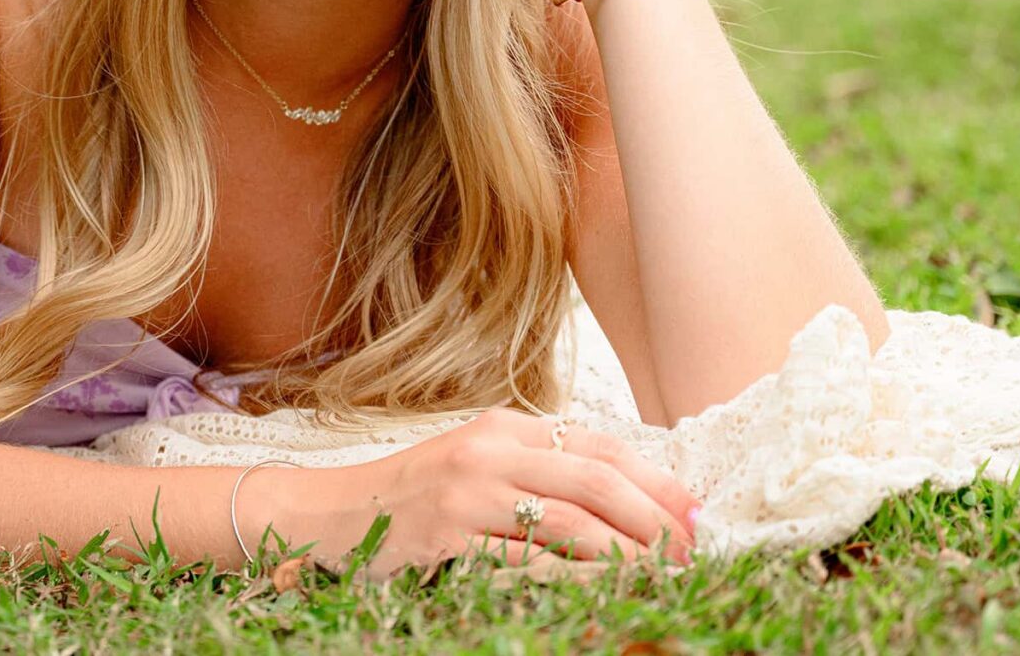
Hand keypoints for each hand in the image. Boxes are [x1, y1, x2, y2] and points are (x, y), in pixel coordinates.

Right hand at [265, 408, 701, 574]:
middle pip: (597, 481)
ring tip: (663, 577)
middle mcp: (490, 452)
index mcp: (502, 428)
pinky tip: (603, 591)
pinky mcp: (449, 536)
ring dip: (628, 554)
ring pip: (572, 522)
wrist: (326, 516)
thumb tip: (617, 498)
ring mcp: (468, 494)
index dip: (654, 480)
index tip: (692, 512)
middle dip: (655, 519)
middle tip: (691, 551)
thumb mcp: (472, 465)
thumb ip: (532, 469)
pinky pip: (529, 561)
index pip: (599, 447)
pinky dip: (575, 578)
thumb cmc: (407, 498)